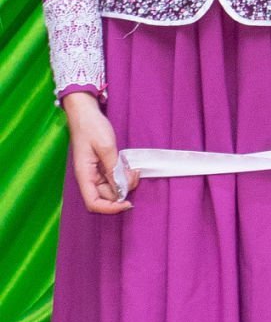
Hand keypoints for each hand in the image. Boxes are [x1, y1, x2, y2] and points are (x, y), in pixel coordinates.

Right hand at [63, 92, 135, 213]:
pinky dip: (123, 175)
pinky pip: (113, 177)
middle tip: (135, 176)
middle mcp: (88, 177)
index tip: (127, 203)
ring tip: (134, 169)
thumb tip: (121, 189)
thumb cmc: (92, 127)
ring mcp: (95, 172)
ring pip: (112, 187)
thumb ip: (113, 169)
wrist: (86, 113)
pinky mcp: (102, 166)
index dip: (110, 208)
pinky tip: (129, 166)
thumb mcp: (105, 147)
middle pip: (105, 196)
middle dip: (122, 191)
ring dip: (125, 182)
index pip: (93, 203)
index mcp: (84, 175)